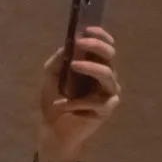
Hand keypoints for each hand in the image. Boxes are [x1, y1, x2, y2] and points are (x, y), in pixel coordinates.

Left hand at [36, 26, 120, 161]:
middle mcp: (105, 78)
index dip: (100, 36)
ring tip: (75, 65)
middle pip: (110, 55)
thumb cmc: (53, 104)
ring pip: (108, 74)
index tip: (86, 30)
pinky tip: (66, 104)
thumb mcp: (50, 79)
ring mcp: (108, 94)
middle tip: (81, 42)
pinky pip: (99, 101)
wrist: (52, 132)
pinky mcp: (106, 110)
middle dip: (97, 45)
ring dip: (92, 67)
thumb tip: (66, 45)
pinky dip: (81, 101)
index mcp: (94, 67)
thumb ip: (57, 61)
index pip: (105, 47)